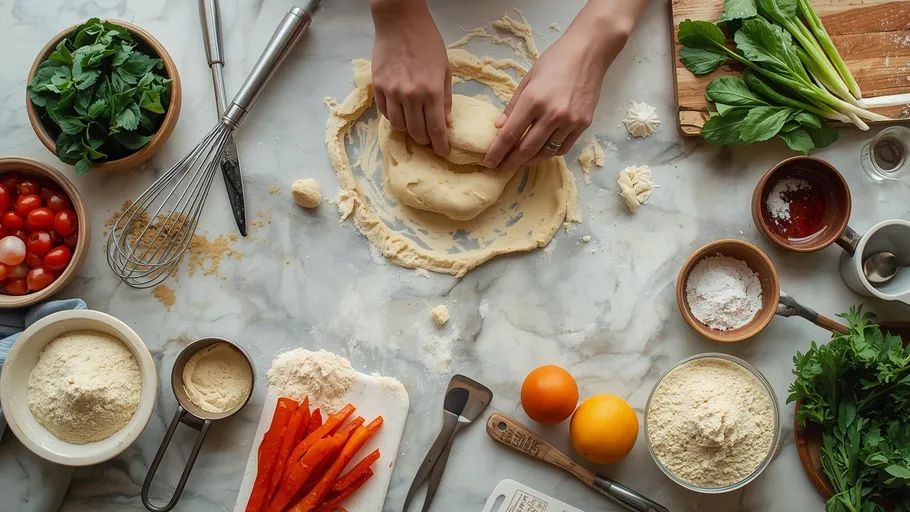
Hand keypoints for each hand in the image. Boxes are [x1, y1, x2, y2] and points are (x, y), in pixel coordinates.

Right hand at [370, 0, 451, 155]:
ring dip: (408, 129)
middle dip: (424, 140)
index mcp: (431, 91)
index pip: (435, 128)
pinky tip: (400, 112)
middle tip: (429, 138)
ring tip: (414, 125)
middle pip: (416, 132)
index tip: (443, 152)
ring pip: (398, 125)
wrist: (400, 22)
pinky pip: (384, 112)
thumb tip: (445, 121)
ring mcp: (392, 92)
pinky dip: (393, 116)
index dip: (440, 144)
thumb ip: (445, 97)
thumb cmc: (427, 42)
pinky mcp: (378, 86)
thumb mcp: (445, 68)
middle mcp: (411, 95)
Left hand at [483, 7, 636, 171]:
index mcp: (534, 100)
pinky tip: (540, 153)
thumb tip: (499, 127)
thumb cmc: (555, 61)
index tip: (489, 162)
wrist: (589, 53)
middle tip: (500, 168)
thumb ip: (513, 105)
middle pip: (527, 149)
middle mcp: (552, 114)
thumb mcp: (528, 79)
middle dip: (511, 162)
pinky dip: (549, 153)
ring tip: (518, 163)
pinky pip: (563, 148)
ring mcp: (570, 122)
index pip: (511, 134)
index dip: (498, 151)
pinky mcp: (583, 124)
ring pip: (545, 152)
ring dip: (529, 161)